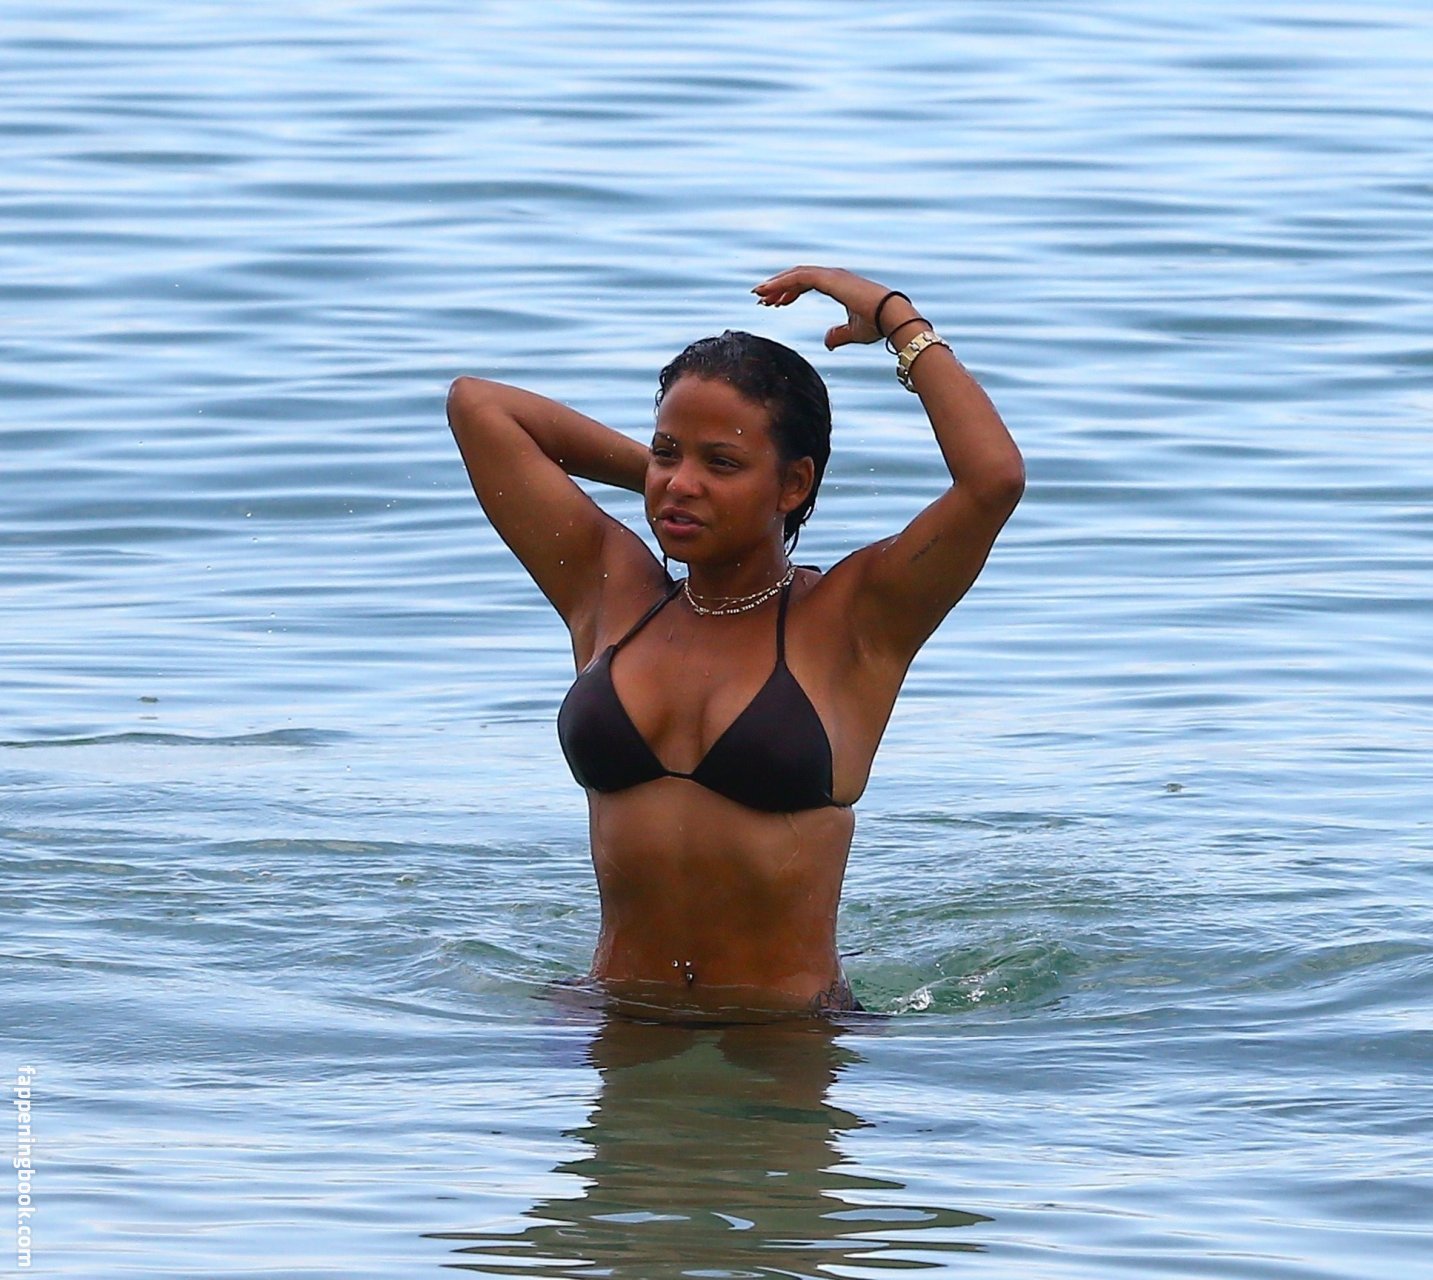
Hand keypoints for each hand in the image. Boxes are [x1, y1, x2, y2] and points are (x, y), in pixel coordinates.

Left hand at [752, 266, 902, 350]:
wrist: (892, 318)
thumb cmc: (878, 324)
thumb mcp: (853, 332)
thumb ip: (839, 335)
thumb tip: (827, 342)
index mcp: (838, 285)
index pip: (806, 283)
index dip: (788, 293)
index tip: (774, 304)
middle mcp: (833, 276)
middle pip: (797, 277)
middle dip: (778, 288)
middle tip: (761, 300)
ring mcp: (831, 275)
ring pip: (795, 275)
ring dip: (776, 285)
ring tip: (759, 295)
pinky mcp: (829, 278)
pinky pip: (799, 277)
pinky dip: (782, 284)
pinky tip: (767, 293)